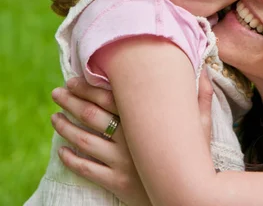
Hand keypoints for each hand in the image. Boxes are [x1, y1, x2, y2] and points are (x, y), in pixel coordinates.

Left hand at [51, 73, 212, 203]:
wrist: (190, 197)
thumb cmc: (197, 159)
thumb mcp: (202, 127)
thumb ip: (201, 98)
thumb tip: (205, 72)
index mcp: (144, 122)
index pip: (110, 98)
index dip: (89, 88)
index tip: (73, 80)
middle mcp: (129, 140)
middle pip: (92, 116)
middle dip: (71, 102)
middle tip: (57, 92)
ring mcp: (122, 162)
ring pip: (85, 142)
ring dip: (66, 129)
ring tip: (54, 118)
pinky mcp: (118, 183)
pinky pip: (88, 170)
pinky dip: (72, 160)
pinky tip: (61, 152)